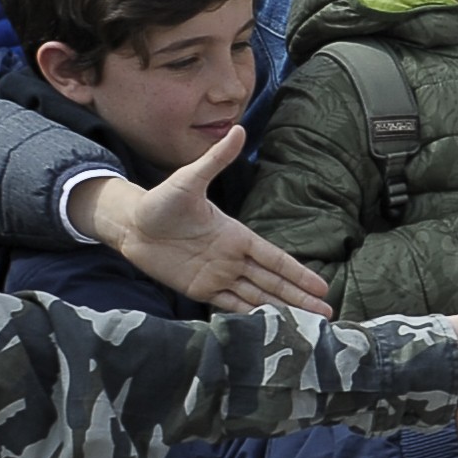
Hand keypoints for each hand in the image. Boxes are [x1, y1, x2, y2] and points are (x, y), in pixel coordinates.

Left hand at [68, 127, 336, 312]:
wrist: (131, 223)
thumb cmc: (162, 200)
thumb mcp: (190, 178)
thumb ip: (215, 159)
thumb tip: (237, 129)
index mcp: (236, 235)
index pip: (274, 259)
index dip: (298, 273)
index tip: (321, 287)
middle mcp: (232, 258)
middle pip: (272, 283)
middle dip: (299, 298)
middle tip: (326, 316)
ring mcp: (218, 275)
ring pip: (256, 297)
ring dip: (280, 310)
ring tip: (305, 326)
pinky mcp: (199, 289)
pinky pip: (229, 305)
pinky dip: (248, 316)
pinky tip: (267, 327)